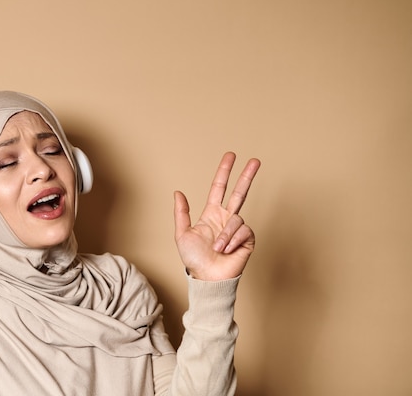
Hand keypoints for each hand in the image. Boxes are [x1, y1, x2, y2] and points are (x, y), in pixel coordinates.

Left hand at [174, 152, 260, 280]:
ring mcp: (238, 229)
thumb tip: (178, 192)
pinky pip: (243, 231)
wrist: (207, 278)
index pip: (219, 188)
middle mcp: (226, 218)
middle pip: (239, 192)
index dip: (224, 172)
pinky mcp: (248, 240)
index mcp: (211, 214)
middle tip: (256, 160)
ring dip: (225, 235)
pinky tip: (228, 250)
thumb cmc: (194, 259)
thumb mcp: (182, 234)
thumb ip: (181, 212)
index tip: (231, 156)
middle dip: (247, 176)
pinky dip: (233, 241)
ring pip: (236, 219)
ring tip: (217, 248)